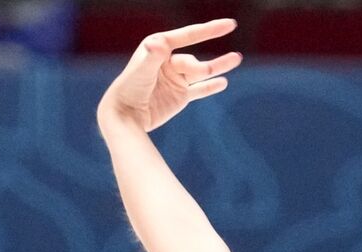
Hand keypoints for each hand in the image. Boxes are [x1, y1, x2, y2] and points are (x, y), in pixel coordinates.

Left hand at [98, 19, 242, 132]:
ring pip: (202, 72)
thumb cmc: (129, 90)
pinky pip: (200, 89)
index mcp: (158, 48)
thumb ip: (152, 57)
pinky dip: (211, 86)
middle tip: (235, 59)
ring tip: (237, 58)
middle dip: (212, 63)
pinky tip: (223, 82)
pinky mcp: (180, 96)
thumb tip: (160, 43)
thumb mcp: (141, 72)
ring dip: (219, 66)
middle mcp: (168, 61)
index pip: (188, 36)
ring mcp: (175, 79)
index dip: (209, 30)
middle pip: (195, 62)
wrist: (125, 116)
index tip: (230, 25)